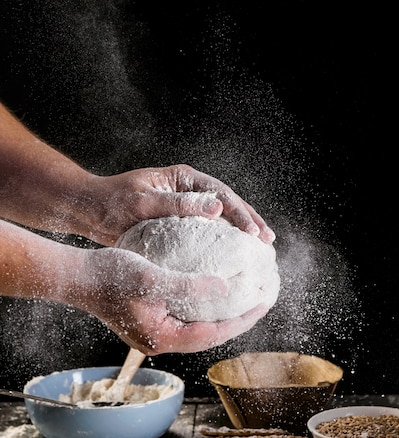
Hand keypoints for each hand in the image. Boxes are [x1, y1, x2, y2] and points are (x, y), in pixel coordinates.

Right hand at [75, 247, 268, 353]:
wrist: (77, 278)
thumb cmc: (109, 276)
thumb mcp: (151, 279)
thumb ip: (188, 285)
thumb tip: (223, 287)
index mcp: (162, 338)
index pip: (213, 334)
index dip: (242, 319)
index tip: (264, 303)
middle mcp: (160, 341)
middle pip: (209, 335)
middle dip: (237, 319)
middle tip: (261, 300)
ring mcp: (155, 333)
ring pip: (199, 328)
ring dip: (222, 314)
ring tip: (244, 298)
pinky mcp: (151, 321)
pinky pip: (187, 319)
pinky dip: (204, 308)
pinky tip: (215, 293)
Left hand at [86, 164, 275, 245]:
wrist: (91, 211)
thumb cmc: (113, 202)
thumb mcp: (144, 202)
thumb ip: (178, 204)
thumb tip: (216, 208)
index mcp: (184, 178)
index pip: (221, 194)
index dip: (241, 213)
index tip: (254, 233)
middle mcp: (188, 190)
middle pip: (227, 205)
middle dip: (249, 222)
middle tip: (268, 242)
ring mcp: (185, 207)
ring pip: (220, 220)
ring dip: (239, 233)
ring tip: (259, 249)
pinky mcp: (179, 224)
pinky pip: (205, 234)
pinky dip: (220, 244)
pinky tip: (230, 259)